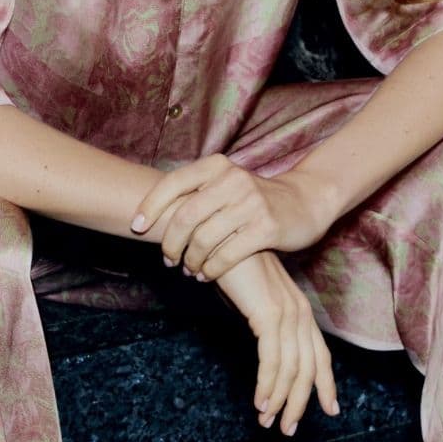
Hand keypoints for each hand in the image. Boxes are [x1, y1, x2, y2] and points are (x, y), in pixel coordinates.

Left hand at [129, 154, 336, 282]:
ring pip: (203, 239)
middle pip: (185, 216)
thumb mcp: (228, 183)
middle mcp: (232, 180)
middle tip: (168, 259)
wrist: (307, 201)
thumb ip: (198, 192)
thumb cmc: (257, 197)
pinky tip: (207, 274)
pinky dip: (211, 269)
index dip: (150, 206)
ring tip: (189, 270)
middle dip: (170, 242)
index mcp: (218, 166)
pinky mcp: (266, 228)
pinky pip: (226, 255)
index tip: (135, 226)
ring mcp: (250, 203)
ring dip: (191, 260)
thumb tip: (154, 212)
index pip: (173, 183)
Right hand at [212, 251, 340, 435]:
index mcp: (296, 307)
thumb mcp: (246, 299)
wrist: (209, 236)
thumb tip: (261, 346)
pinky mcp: (268, 312)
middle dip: (302, 400)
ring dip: (280, 399)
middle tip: (288, 428)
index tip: (329, 409)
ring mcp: (286, 311)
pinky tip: (259, 403)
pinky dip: (267, 384)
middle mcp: (297, 310)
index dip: (324, 383)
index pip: (317, 352)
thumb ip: (258, 322)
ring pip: (292, 367)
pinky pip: (273, 359)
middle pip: (309, 365)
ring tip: (268, 422)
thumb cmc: (222, 267)